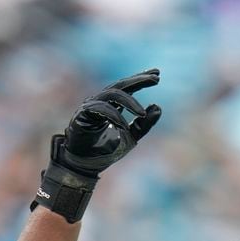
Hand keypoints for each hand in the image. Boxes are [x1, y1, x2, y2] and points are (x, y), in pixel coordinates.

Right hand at [32, 69, 160, 222]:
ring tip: (142, 113)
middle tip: (155, 79)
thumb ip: (143, 125)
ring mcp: (90, 107)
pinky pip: (98, 109)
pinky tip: (124, 125)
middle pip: (120, 85)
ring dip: (128, 102)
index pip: (127, 88)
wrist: (85, 166)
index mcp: (111, 105)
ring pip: (110, 95)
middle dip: (138, 81)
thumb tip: (158, 107)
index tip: (157, 74)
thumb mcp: (130, 138)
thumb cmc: (105, 151)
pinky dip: (113, 115)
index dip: (141, 80)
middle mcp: (100, 102)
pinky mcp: (82, 116)